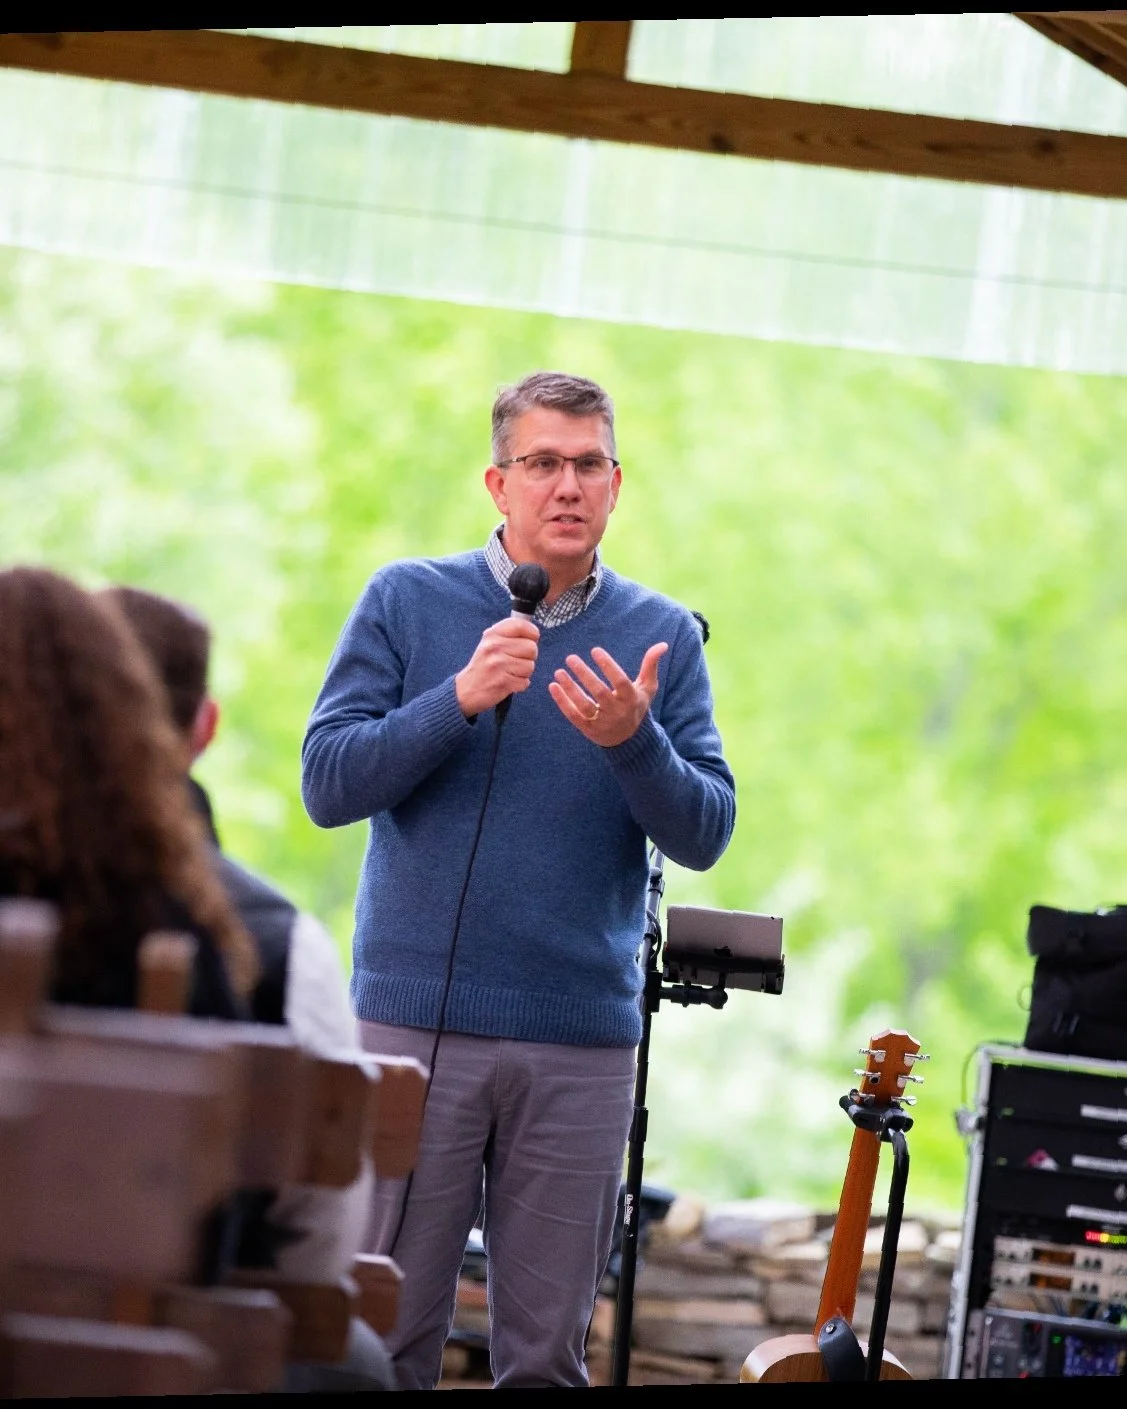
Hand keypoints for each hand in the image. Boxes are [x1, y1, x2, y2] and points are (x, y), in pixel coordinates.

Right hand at [455, 618, 539, 717]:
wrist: (466, 690)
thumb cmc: (483, 665)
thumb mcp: (489, 643)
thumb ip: (509, 635)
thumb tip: (533, 633)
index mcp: (492, 634)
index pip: (521, 625)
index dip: (532, 633)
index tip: (531, 639)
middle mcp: (494, 647)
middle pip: (531, 647)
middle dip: (529, 656)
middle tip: (516, 661)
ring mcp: (498, 664)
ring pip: (530, 666)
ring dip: (524, 672)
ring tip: (510, 672)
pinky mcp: (503, 682)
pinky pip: (525, 682)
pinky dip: (520, 684)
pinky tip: (508, 682)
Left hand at [548, 642, 668, 745]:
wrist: (629, 739)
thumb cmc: (636, 706)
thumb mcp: (647, 687)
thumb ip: (651, 665)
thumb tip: (662, 644)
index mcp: (631, 699)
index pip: (620, 681)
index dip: (608, 665)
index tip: (595, 650)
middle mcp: (617, 712)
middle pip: (599, 692)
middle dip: (584, 674)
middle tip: (571, 658)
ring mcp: (602, 722)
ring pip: (583, 705)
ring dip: (570, 688)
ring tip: (559, 672)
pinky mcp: (589, 729)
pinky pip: (573, 716)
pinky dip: (562, 702)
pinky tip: (553, 686)